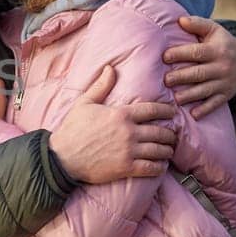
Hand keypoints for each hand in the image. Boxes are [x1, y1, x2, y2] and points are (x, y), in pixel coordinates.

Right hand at [49, 65, 177, 181]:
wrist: (62, 157)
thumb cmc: (72, 129)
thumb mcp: (84, 103)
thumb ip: (101, 86)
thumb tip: (110, 68)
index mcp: (121, 114)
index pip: (153, 110)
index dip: (167, 110)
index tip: (173, 112)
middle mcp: (129, 132)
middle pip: (160, 131)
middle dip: (170, 134)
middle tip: (172, 135)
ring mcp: (129, 151)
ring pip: (159, 150)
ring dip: (167, 151)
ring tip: (168, 151)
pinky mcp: (126, 168)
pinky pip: (151, 168)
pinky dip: (159, 167)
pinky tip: (161, 166)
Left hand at [163, 16, 235, 118]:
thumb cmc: (221, 43)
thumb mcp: (214, 30)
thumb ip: (197, 24)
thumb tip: (180, 20)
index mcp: (217, 50)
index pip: (196, 52)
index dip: (180, 54)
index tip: (164, 57)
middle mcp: (222, 67)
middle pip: (199, 73)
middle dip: (181, 77)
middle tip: (165, 80)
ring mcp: (224, 82)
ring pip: (205, 90)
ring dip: (190, 95)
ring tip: (175, 98)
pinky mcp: (226, 94)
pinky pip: (215, 104)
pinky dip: (205, 110)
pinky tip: (193, 114)